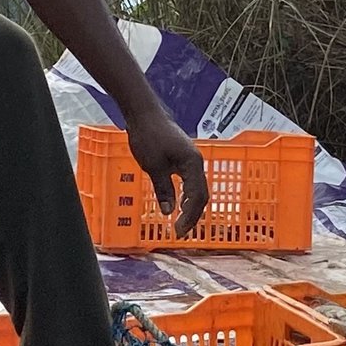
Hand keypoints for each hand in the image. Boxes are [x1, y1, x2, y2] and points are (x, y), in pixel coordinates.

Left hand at [124, 111, 208, 236]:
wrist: (145, 113)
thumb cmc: (149, 136)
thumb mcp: (153, 166)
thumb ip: (163, 189)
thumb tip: (169, 212)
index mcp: (193, 164)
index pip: (197, 197)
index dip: (189, 216)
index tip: (177, 231)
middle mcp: (197, 162)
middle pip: (201, 194)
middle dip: (192, 215)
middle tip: (179, 231)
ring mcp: (191, 160)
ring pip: (197, 188)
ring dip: (191, 206)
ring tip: (181, 222)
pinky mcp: (184, 158)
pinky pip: (190, 181)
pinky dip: (187, 196)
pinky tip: (179, 204)